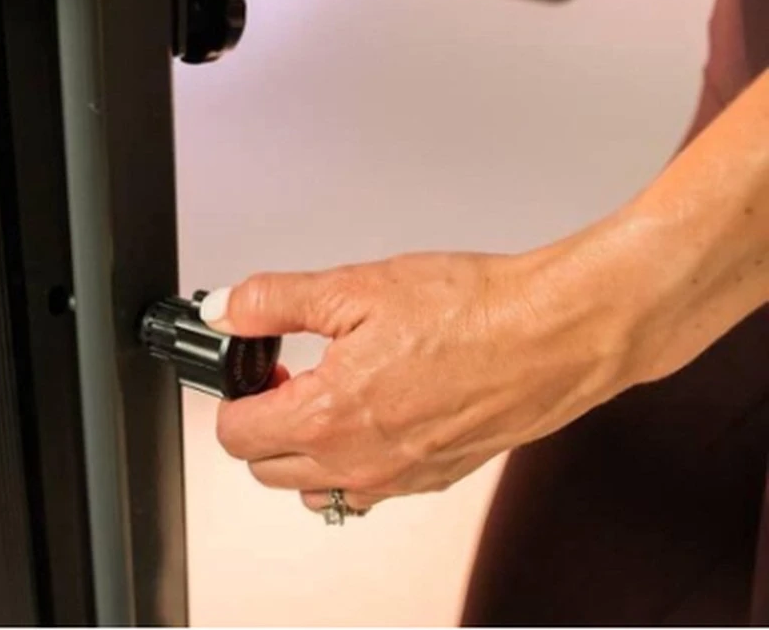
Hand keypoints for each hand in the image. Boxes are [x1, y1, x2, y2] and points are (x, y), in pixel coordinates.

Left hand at [202, 241, 661, 514]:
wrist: (554, 333)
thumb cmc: (472, 311)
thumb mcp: (355, 287)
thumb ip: (275, 301)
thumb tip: (226, 308)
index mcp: (328, 416)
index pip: (236, 433)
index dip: (235, 394)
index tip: (256, 367)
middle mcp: (358, 462)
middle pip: (267, 468)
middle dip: (265, 423)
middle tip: (293, 375)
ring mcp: (397, 480)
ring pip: (314, 489)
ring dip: (305, 451)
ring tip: (334, 395)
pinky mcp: (432, 481)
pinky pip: (367, 493)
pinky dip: (353, 465)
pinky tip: (377, 414)